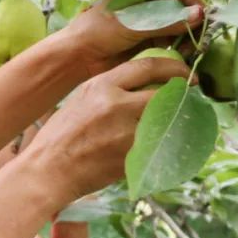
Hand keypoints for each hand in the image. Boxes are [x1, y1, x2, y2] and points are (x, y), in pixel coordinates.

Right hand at [21, 56, 192, 208]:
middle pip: (164, 92)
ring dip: (175, 121)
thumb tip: (140, 87)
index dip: (174, 68)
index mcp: (101, 86)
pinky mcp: (131, 155)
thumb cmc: (57, 137)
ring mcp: (125, 131)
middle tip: (189, 98)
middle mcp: (116, 104)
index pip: (148, 66)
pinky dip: (164, 145)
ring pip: (165, 120)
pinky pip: (158, 145)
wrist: (47, 171)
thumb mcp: (80, 101)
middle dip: (182, 94)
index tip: (186, 74)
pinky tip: (163, 147)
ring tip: (178, 123)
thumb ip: (108, 91)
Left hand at [61, 0, 204, 76]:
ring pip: (177, 27)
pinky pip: (170, 42)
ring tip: (191, 47)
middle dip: (192, 21)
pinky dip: (178, 47)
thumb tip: (199, 14)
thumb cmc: (98, 31)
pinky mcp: (147, 43)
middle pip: (179, 9)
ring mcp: (148, 24)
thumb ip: (166, 22)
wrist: (78, 56)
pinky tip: (183, 54)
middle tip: (201, 34)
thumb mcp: (133, 24)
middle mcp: (147, 5)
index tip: (203, 12)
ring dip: (187, 36)